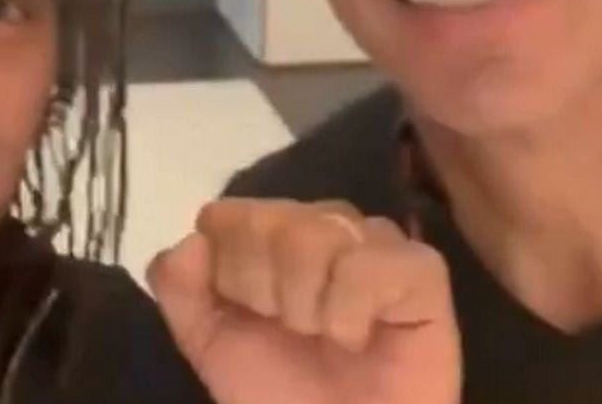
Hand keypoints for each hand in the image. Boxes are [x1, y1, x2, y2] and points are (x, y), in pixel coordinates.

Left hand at [148, 199, 460, 403]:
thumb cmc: (279, 392)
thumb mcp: (209, 342)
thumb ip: (180, 287)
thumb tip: (191, 240)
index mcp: (270, 230)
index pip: (225, 215)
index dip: (228, 272)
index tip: (251, 313)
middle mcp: (323, 222)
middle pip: (267, 220)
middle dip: (265, 291)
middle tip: (292, 331)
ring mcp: (375, 239)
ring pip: (315, 232)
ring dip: (308, 305)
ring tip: (326, 337)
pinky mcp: (422, 270)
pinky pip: (370, 261)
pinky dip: (350, 311)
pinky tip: (359, 339)